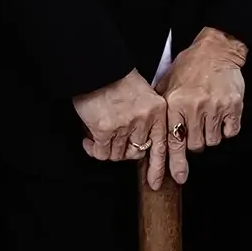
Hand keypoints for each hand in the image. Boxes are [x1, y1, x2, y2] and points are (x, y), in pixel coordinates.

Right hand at [72, 71, 169, 186]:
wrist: (98, 67)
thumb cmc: (118, 80)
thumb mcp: (144, 96)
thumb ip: (148, 118)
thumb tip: (142, 144)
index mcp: (159, 111)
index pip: (163, 146)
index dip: (160, 168)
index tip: (156, 183)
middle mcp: (145, 120)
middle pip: (136, 153)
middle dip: (123, 152)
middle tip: (112, 144)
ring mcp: (126, 125)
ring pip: (117, 155)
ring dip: (106, 148)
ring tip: (98, 135)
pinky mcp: (105, 129)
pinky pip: (100, 152)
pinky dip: (92, 149)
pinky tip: (87, 139)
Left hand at [156, 28, 247, 185]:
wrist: (217, 50)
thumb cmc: (189, 67)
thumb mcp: (167, 85)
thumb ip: (161, 111)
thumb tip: (150, 138)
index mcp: (176, 104)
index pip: (173, 142)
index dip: (174, 163)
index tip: (176, 179)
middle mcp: (196, 107)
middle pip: (196, 145)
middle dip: (194, 141)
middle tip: (195, 126)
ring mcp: (216, 107)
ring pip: (213, 140)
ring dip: (210, 134)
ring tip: (207, 116)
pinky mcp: (234, 106)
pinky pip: (230, 132)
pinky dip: (226, 128)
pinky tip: (221, 115)